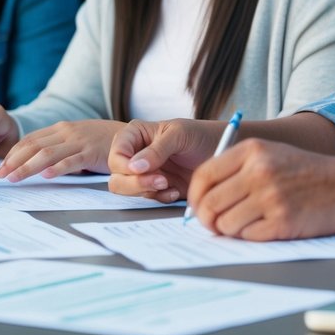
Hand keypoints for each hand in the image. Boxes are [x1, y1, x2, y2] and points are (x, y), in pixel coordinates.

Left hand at [0, 120, 124, 180]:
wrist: (131, 138)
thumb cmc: (102, 142)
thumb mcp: (76, 141)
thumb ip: (59, 148)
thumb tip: (37, 164)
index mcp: (61, 129)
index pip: (30, 140)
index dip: (13, 153)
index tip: (1, 167)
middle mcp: (66, 132)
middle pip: (33, 146)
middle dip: (14, 161)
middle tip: (0, 176)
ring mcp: (78, 142)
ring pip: (47, 154)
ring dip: (27, 167)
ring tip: (14, 178)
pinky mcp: (91, 153)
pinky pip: (71, 161)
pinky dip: (57, 168)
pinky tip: (46, 176)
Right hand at [107, 119, 221, 203]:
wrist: (219, 151)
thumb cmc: (199, 135)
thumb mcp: (179, 135)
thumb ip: (156, 150)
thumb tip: (134, 167)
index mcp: (135, 136)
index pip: (116, 155)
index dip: (124, 166)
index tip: (142, 169)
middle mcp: (135, 155)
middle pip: (116, 177)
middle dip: (135, 183)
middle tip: (160, 181)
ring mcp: (144, 173)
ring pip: (127, 191)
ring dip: (147, 191)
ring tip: (168, 184)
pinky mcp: (156, 188)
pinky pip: (147, 199)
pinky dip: (160, 198)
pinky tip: (175, 190)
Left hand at [187, 138, 334, 240]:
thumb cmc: (306, 173)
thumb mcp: (270, 154)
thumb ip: (236, 169)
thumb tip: (201, 198)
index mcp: (251, 150)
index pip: (203, 176)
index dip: (194, 197)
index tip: (199, 207)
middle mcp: (258, 171)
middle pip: (209, 204)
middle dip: (208, 220)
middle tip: (217, 225)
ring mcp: (271, 196)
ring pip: (225, 224)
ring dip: (231, 230)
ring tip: (247, 224)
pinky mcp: (283, 221)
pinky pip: (247, 237)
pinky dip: (251, 237)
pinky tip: (266, 227)